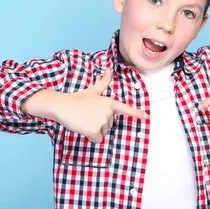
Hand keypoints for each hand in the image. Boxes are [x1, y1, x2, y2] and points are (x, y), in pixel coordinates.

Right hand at [22, 68, 147, 142]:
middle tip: (88, 115)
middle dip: (99, 124)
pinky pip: (97, 140)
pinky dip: (91, 137)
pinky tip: (83, 128)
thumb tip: (109, 68)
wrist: (62, 105)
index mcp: (109, 103)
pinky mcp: (94, 131)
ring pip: (103, 133)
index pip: (125, 109)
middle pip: (109, 126)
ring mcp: (102, 122)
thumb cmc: (77, 99)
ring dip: (94, 130)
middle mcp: (108, 112)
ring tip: (84, 120)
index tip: (146, 117)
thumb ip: (104, 82)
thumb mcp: (93, 91)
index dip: (137, 114)